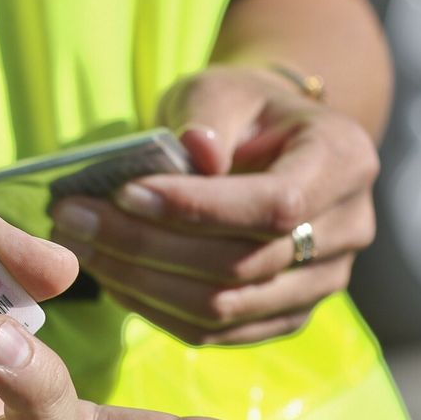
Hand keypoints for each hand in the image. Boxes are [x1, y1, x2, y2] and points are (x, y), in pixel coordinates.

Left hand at [50, 65, 378, 344]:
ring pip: (223, 307)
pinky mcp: (282, 316)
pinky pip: (213, 332)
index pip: (275, 206)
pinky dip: (153, 309)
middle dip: (146, 245)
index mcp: (343, 162)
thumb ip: (208, 114)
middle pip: (241, 264)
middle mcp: (347, 230)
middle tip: (74, 220)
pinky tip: (109, 276)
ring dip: (140, 282)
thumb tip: (194, 151)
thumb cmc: (240, 111)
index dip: (195, 208)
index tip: (124, 193)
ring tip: (81, 246)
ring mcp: (320, 283)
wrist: (268, 143)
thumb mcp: (222, 87)